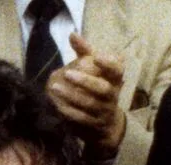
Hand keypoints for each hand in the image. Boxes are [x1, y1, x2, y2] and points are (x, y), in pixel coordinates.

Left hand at [46, 33, 126, 158]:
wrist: (106, 124)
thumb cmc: (98, 88)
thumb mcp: (96, 70)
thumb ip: (85, 52)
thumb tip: (72, 34)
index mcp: (114, 80)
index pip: (117, 71)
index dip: (108, 64)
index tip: (96, 57)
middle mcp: (112, 96)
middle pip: (104, 89)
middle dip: (86, 81)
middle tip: (67, 73)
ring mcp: (104, 112)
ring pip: (90, 104)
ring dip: (72, 96)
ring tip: (54, 87)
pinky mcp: (94, 125)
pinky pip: (82, 119)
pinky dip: (70, 112)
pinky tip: (56, 105)